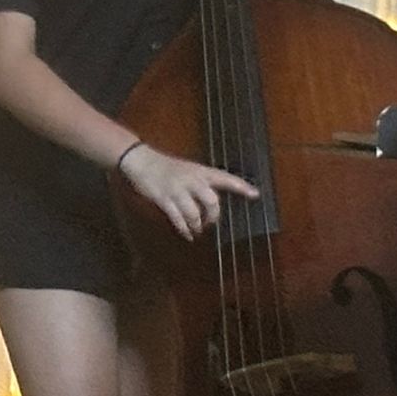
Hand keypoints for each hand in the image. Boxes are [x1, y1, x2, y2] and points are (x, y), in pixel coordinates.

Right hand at [118, 142, 258, 241]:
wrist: (141, 160)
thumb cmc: (166, 166)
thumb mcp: (188, 170)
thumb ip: (201, 183)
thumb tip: (214, 203)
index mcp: (200, 171)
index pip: (224, 178)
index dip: (240, 186)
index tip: (255, 195)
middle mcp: (191, 180)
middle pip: (211, 201)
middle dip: (212, 216)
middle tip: (210, 223)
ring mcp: (177, 190)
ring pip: (194, 213)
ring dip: (197, 225)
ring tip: (197, 230)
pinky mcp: (163, 199)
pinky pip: (177, 218)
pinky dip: (184, 229)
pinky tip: (187, 234)